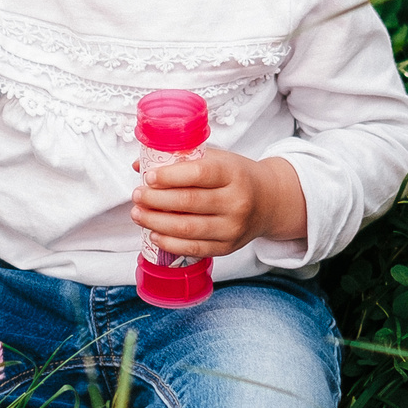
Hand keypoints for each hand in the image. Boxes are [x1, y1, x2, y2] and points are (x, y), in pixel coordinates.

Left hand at [131, 150, 306, 258]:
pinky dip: (169, 243)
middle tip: (137, 195)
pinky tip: (154, 234)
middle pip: (188, 202)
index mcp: (233, 173)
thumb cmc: (236, 177)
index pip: (198, 174)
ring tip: (138, 214)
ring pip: (187, 228)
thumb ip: (182, 159)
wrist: (269, 201)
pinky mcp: (228, 247)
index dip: (169, 176)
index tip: (148, 177)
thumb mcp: (217, 159)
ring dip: (156, 222)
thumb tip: (140, 164)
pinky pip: (193, 248)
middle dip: (155, 199)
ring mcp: (233, 227)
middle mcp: (236, 201)